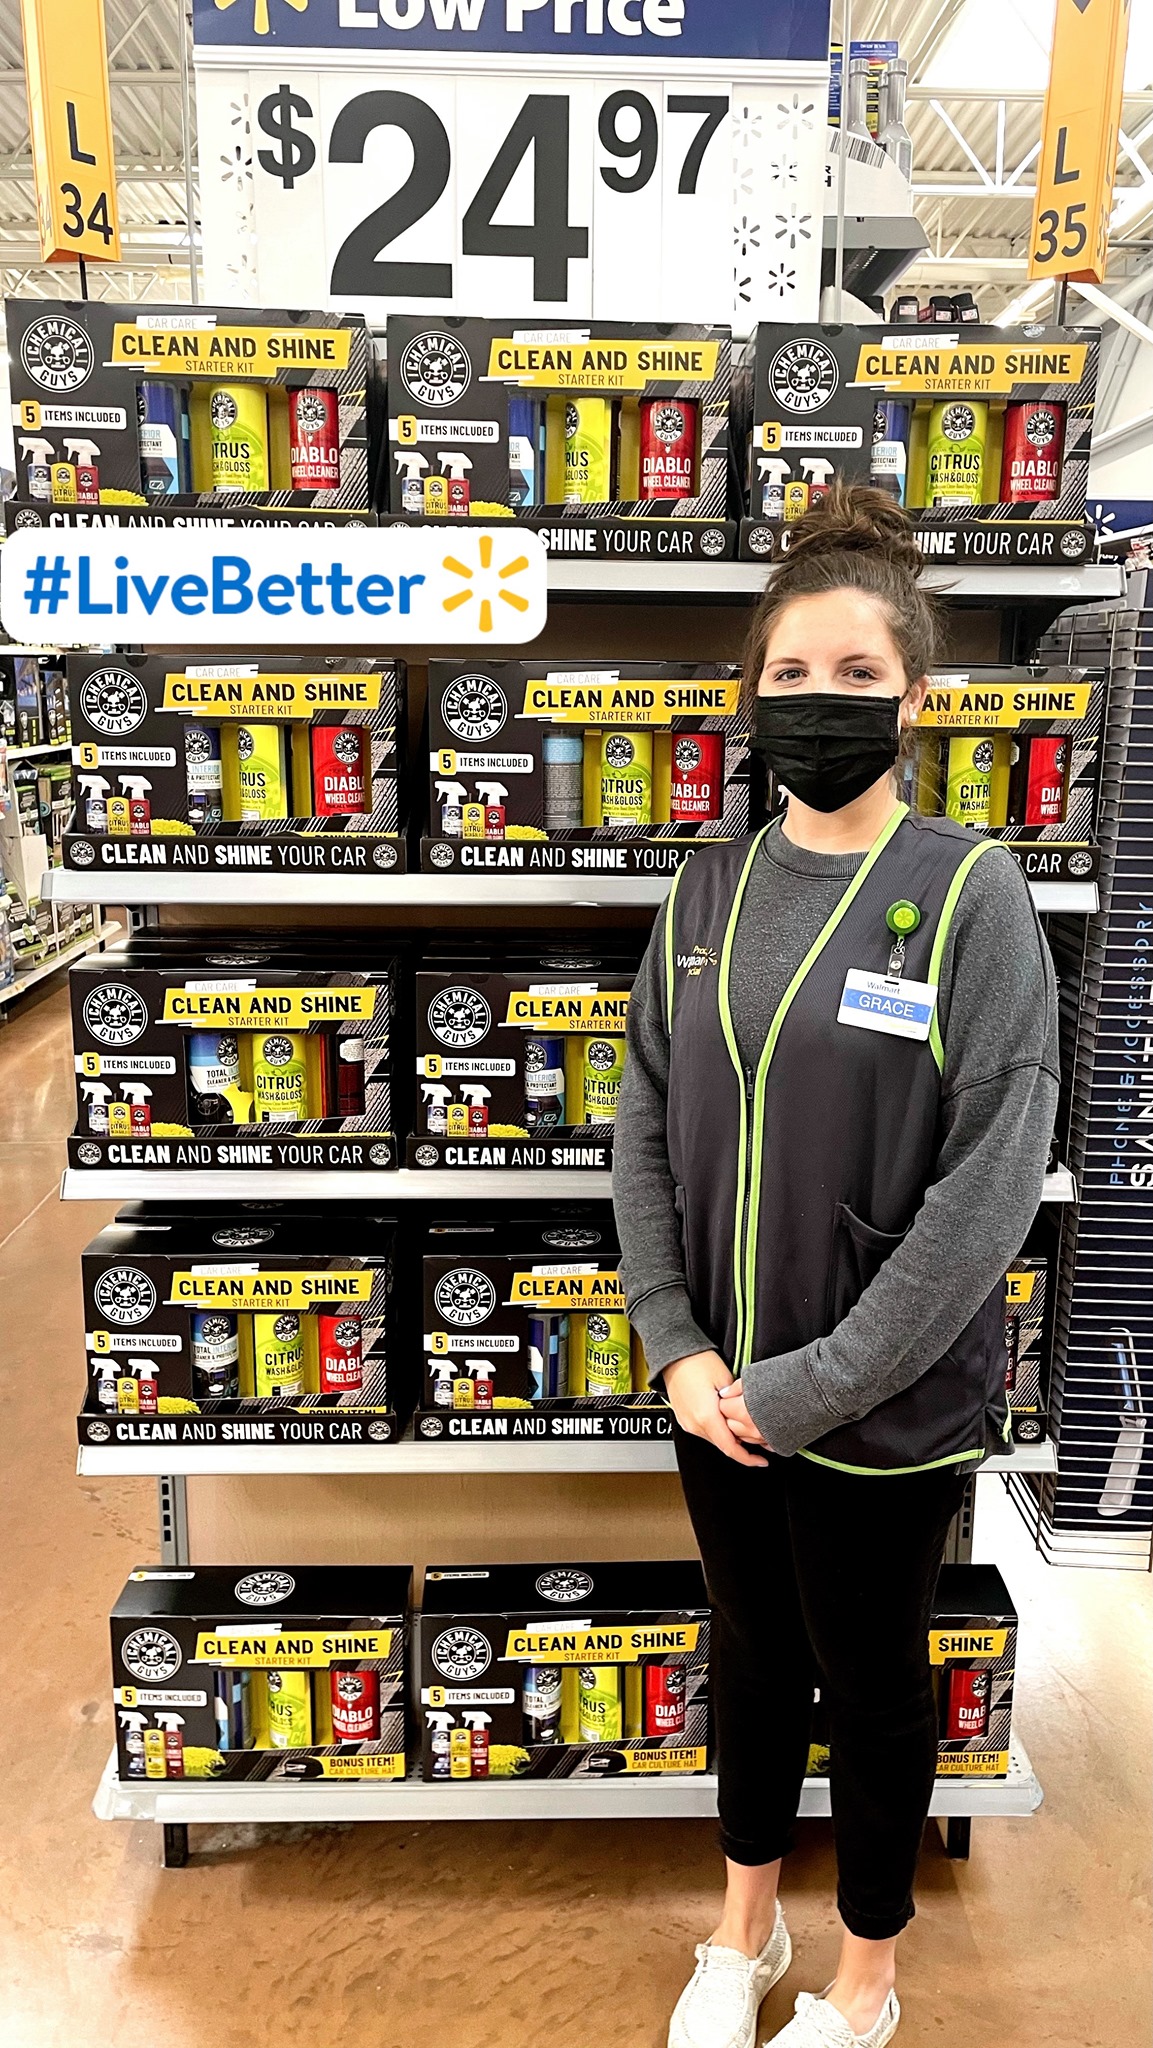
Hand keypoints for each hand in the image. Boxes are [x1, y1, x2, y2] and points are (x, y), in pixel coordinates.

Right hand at [663, 1350, 768, 1466]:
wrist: (674, 1355)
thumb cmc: (697, 1362)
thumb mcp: (725, 1380)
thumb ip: (737, 1404)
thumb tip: (747, 1417)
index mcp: (706, 1417)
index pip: (730, 1448)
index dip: (748, 1458)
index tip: (761, 1461)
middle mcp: (695, 1424)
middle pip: (723, 1445)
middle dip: (742, 1446)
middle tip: (758, 1439)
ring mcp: (688, 1423)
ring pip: (714, 1438)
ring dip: (729, 1436)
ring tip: (742, 1425)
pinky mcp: (685, 1419)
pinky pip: (704, 1430)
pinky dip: (718, 1429)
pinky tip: (726, 1418)